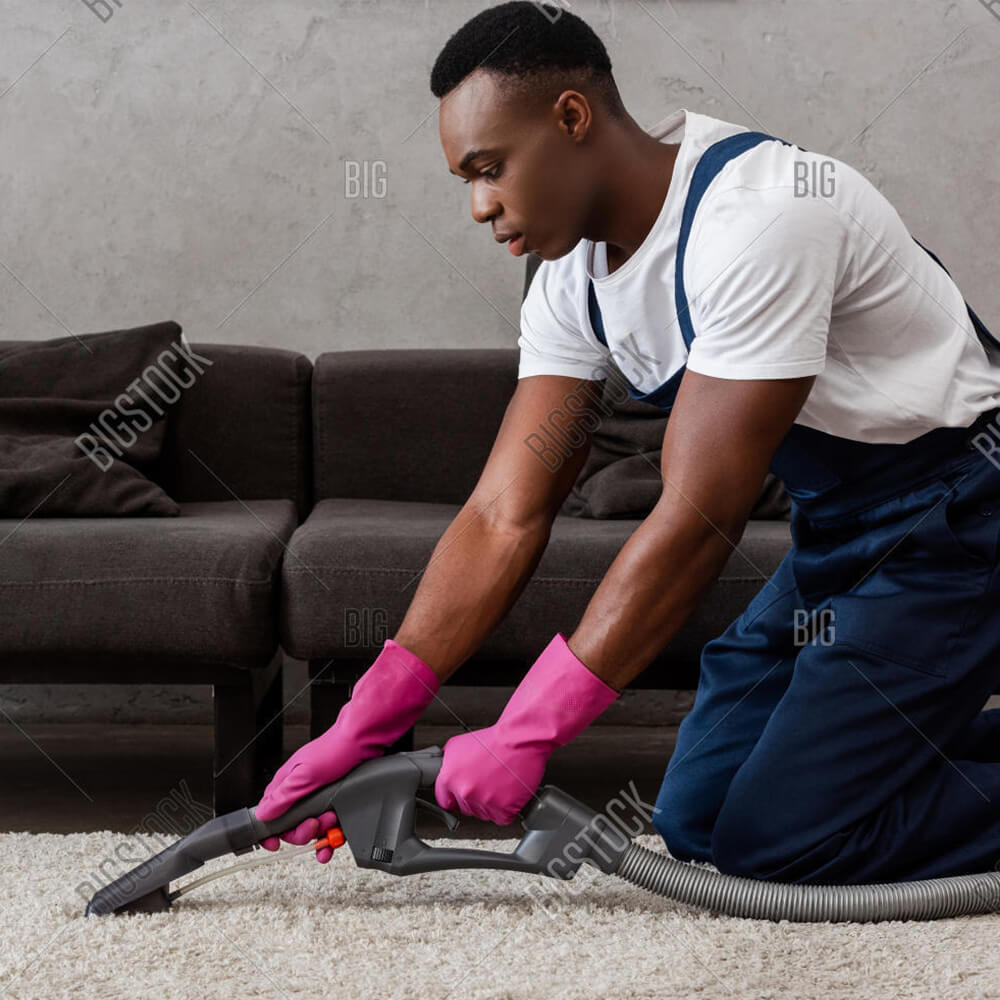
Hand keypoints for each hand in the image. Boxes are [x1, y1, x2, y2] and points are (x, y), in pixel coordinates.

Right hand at [253, 638, 439, 861]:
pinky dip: (332, 836)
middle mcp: (300, 791)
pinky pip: (330, 826)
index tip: (275, 843)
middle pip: (292, 825)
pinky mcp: (335, 799)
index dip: (271, 831)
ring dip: (321, 833)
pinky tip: (335, 840)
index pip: (269, 814)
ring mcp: (318, 796)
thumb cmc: (335, 749)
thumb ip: (283, 796)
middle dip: (303, 831)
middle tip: (316, 824)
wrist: (364, 740)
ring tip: (332, 822)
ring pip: (312, 827)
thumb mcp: (305, 775)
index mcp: (287, 784)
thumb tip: (262, 814)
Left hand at [434, 724, 544, 825]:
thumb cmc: (493, 740)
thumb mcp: (458, 744)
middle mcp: (465, 791)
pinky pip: (502, 818)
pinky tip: (508, 793)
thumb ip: (447, 763)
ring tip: (499, 784)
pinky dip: (506, 809)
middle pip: (466, 808)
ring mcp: (484, 801)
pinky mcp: (504, 808)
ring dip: (491, 804)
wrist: (518, 738)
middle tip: (486, 784)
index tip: (458, 798)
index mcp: (450, 777)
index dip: (453, 798)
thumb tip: (443, 771)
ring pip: (484, 814)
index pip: (444, 800)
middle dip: (475, 799)